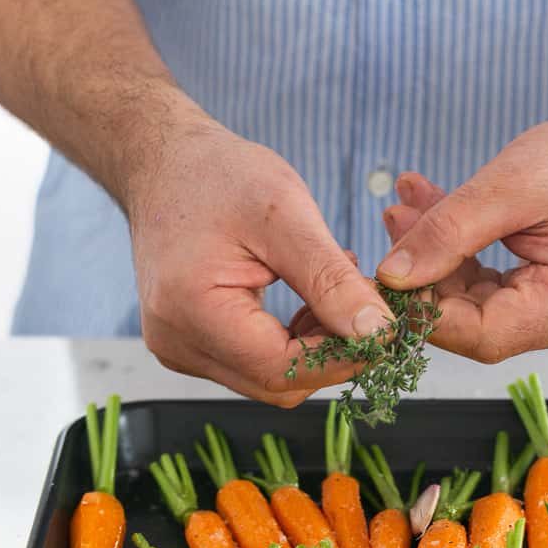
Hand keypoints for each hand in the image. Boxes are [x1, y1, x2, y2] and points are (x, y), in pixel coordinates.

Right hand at [128, 110, 392, 404]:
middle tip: (367, 309)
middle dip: (330, 356)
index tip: (384, 333)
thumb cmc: (217, 176)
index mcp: (192, 312)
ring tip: (338, 295)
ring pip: (269, 378)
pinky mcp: (191, 347)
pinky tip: (311, 304)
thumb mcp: (285, 216)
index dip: (339, 359)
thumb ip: (331, 280)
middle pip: (275, 383)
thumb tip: (376, 332)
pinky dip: (291, 343)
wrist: (163, 165)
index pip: (280, 369)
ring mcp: (180, 350)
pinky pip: (254, 363)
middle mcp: (177, 344)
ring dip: (314, 349)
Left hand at [377, 103, 547, 361]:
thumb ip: (448, 232)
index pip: (483, 335)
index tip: (385, 275)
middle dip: (428, 276)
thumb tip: (392, 276)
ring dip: (440, 260)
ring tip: (406, 209)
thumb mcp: (514, 183)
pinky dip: (463, 258)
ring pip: (481, 306)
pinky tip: (432, 217)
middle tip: (393, 226)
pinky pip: (496, 293)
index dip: (427, 312)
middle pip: (479, 323)